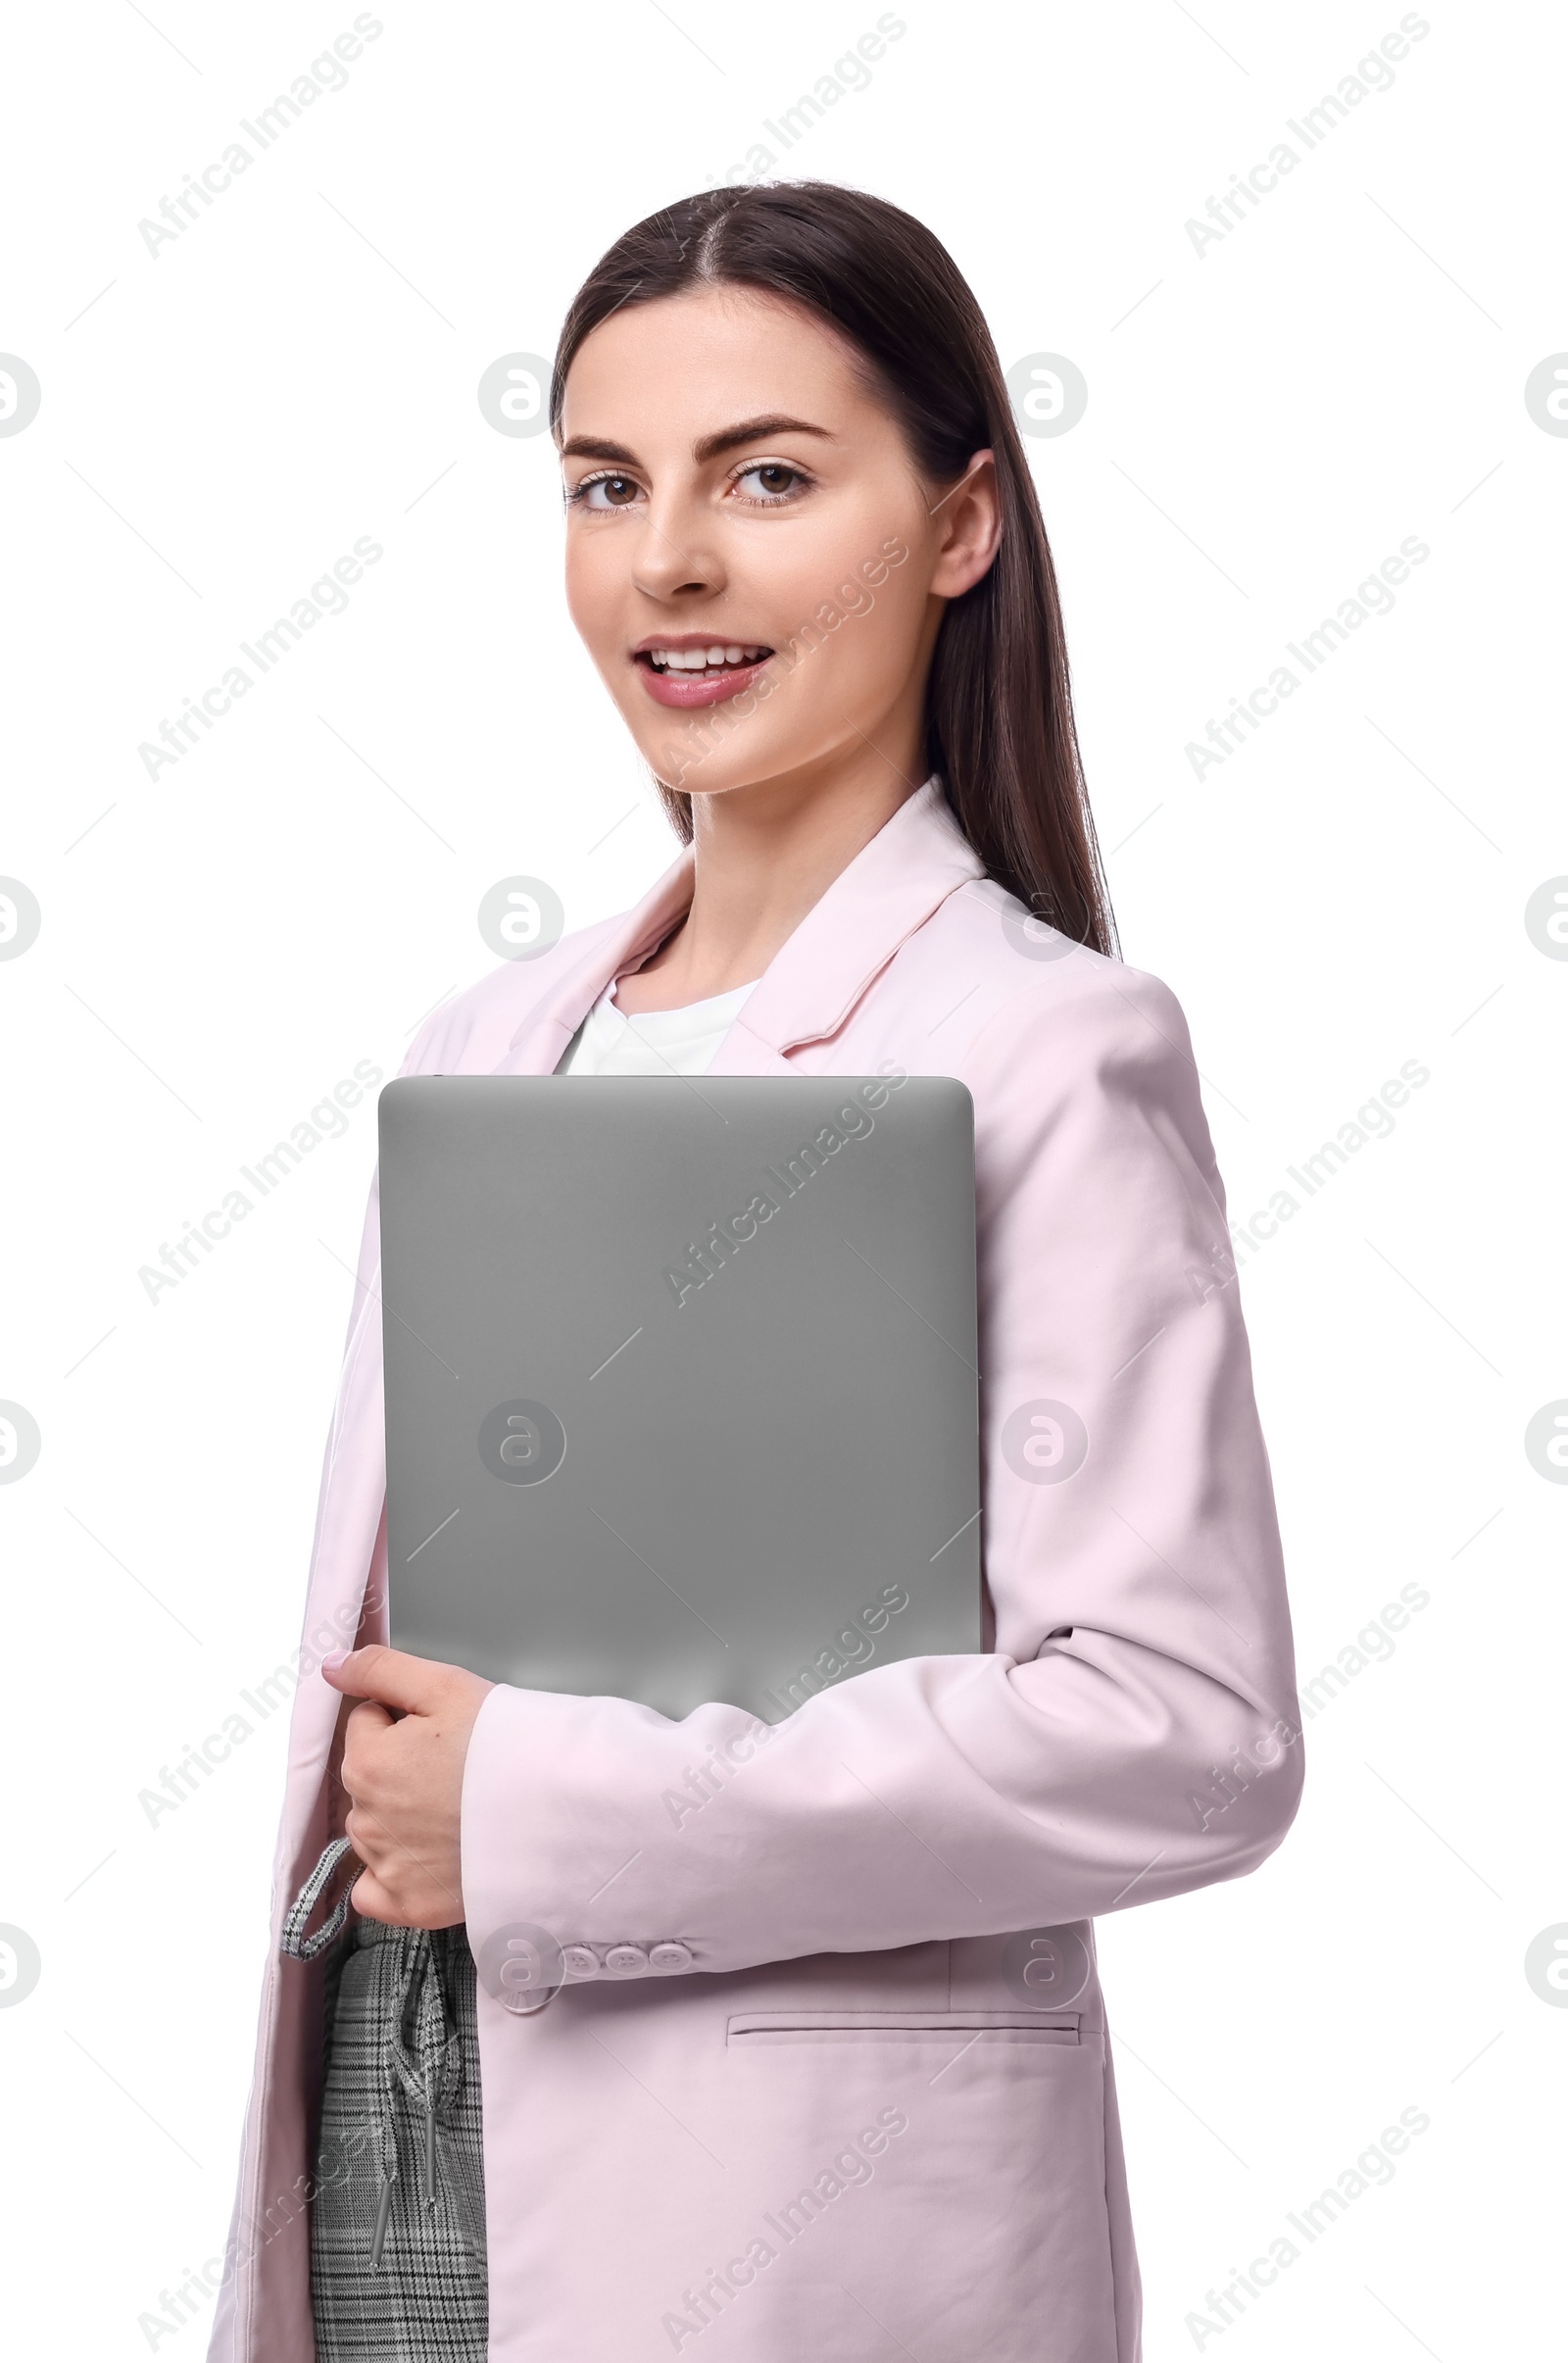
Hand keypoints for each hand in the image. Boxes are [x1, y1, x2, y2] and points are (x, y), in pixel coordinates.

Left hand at [322, 1645, 493, 1928]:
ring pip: (372, 1830)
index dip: (404, 1717)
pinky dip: (389, 1877)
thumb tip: (330, 1668)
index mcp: (369, 1761)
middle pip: (367, 1778)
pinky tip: (425, 1859)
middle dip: (398, 1768)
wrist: (559, 1808)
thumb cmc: (507, 1745)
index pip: (366, 1723)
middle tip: (454, 1769)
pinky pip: (373, 1893)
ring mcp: (387, 1866)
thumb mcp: (446, 1686)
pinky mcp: (410, 1905)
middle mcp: (367, 1818)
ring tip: (454, 1810)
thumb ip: (380, 1669)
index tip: (442, 1729)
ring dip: (397, 1818)